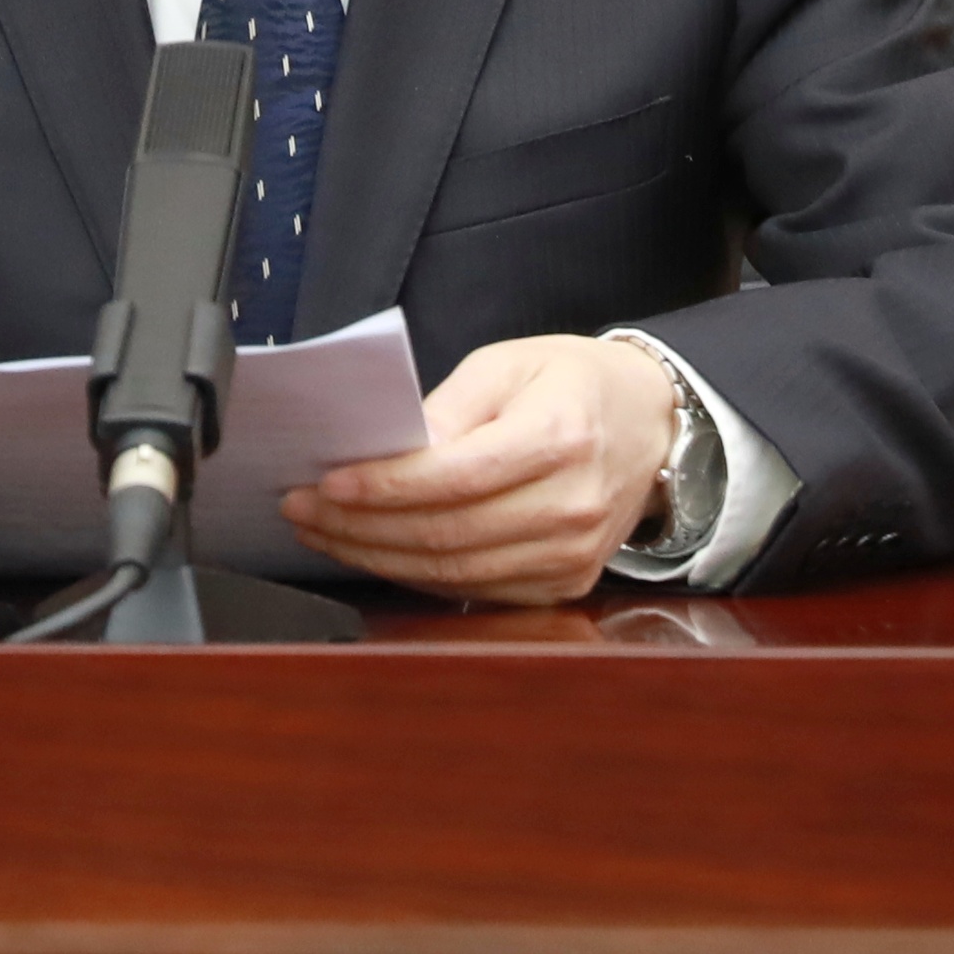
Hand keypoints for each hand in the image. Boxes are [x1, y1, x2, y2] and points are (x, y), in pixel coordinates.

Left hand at [282, 331, 674, 607]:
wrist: (651, 425)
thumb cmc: (575, 385)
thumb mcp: (509, 363)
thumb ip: (448, 405)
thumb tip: (390, 449)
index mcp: (559, 437)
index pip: (456, 477)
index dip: (384, 487)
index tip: (328, 483)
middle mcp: (571, 505)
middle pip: (447, 533)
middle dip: (361, 527)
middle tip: (302, 509)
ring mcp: (572, 554)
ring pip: (453, 572)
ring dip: (376, 557)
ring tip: (323, 532)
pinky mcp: (565, 583)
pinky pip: (475, 590)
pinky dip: (416, 575)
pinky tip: (376, 552)